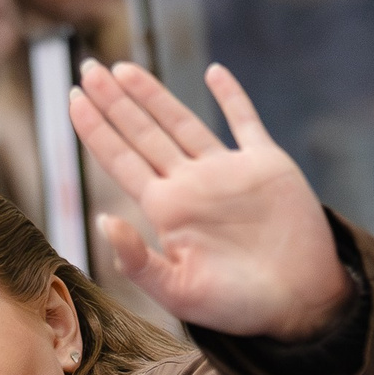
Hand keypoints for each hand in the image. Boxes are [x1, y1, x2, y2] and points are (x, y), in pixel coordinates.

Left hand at [68, 60, 351, 341]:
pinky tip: (214, 72)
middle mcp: (191, 184)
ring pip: (181, 121)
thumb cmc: (237, 306)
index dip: (96, 129)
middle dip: (114, 101)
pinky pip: (245, 121)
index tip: (72, 98)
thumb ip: (137, 260)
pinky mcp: (266, 164)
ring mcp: (227, 171)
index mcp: (167, 210)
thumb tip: (102, 221)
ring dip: (153, 94)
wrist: (300, 304)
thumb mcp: (179, 292)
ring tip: (123, 68)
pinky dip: (231, 96)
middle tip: (87, 68)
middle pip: (143, 133)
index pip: (121, 160)